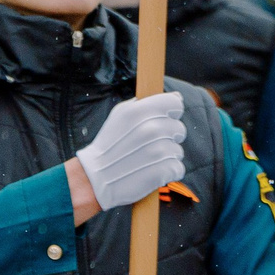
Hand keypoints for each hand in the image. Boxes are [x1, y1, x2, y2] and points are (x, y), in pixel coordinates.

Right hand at [74, 93, 186, 212]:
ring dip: (167, 157)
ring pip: (178, 150)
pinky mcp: (163, 171)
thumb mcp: (120, 116)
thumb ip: (146, 104)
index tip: (164, 120)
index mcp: (140, 111)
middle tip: (150, 146)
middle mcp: (151, 129)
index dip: (172, 112)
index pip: (175, 103)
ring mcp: (158, 151)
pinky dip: (168, 172)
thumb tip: (176, 97)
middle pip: (179, 129)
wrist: (95, 178)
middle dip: (168, 138)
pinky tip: (152, 172)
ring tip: (147, 161)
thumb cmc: (109, 145)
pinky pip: (178, 168)